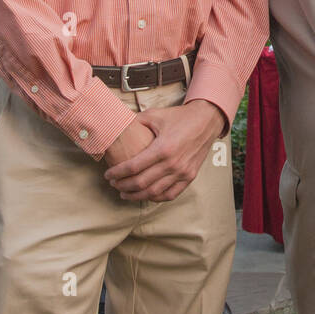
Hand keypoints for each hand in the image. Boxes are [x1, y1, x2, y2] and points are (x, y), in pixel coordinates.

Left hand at [104, 100, 224, 201]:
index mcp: (163, 148)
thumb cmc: (180, 117)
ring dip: (136, 195)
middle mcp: (173, 163)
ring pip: (154, 193)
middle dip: (123, 186)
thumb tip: (117, 126)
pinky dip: (156, 198)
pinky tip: (146, 195)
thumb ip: (136, 122)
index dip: (118, 173)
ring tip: (125, 193)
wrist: (206, 121)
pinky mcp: (190, 177)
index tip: (108, 175)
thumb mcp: (155, 115)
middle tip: (114, 184)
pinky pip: (170, 195)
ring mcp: (182, 172)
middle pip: (141, 183)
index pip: (134, 167)